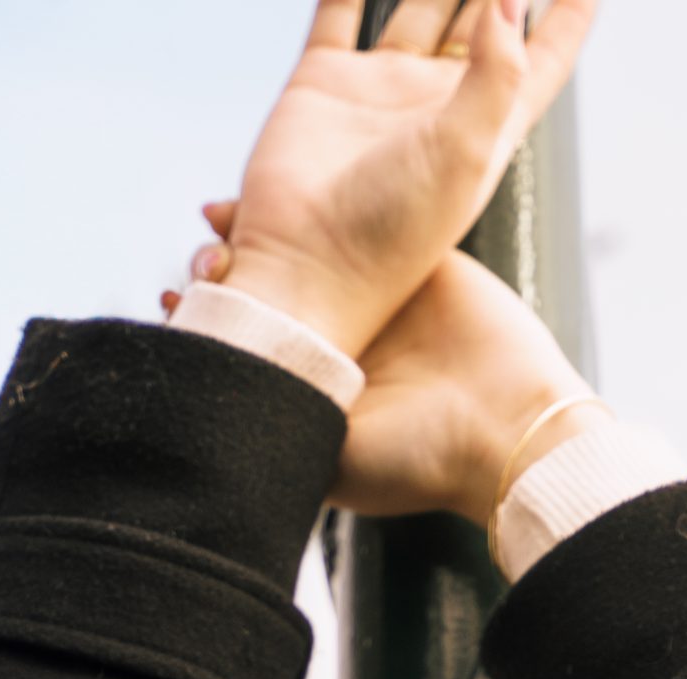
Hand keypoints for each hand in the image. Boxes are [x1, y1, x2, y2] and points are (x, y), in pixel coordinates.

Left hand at [170, 211, 599, 526]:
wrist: (509, 429)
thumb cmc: (421, 461)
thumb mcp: (332, 469)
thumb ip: (279, 439)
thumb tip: (209, 422)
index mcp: (325, 386)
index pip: (255, 341)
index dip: (212, 319)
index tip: (178, 302)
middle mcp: (349, 342)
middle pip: (272, 291)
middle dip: (227, 272)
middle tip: (202, 268)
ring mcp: (384, 300)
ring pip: (306, 252)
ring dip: (258, 234)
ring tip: (218, 228)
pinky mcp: (423, 263)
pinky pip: (361, 221)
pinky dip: (318, 207)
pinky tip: (272, 201)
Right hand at [195, 0, 595, 359]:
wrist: (302, 273)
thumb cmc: (390, 238)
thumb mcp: (464, 155)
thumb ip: (497, 72)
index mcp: (486, 127)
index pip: (545, 55)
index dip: (572, 12)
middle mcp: (436, 104)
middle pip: (484, 15)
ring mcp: (380, 90)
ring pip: (418, 0)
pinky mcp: (323, 84)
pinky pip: (341, 9)